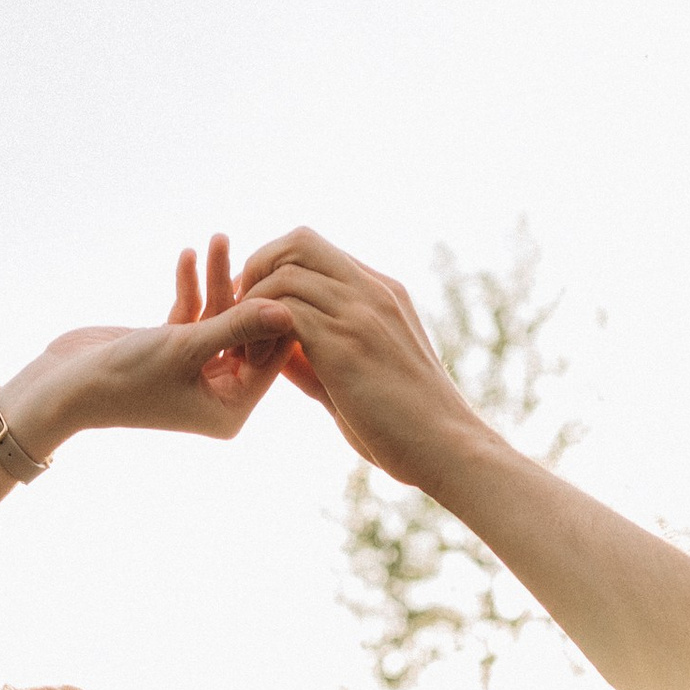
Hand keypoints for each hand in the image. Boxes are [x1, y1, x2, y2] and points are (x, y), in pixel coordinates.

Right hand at [3, 236, 292, 456]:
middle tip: (246, 249)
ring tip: (216, 239)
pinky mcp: (172, 351)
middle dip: (243, 291)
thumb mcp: (186, 347)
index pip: (271, 359)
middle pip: (247, 336)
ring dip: (216, 280)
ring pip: (220, 320)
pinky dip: (190, 288)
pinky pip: (193, 314)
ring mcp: (196, 373)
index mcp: (230, 410)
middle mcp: (218, 396)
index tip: (279, 273)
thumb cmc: (126, 377)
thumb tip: (287, 311)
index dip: (277, 317)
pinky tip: (187, 256)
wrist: (65, 386)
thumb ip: (237, 326)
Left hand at [231, 228, 486, 488]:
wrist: (448, 448)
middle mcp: (371, 290)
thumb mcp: (360, 377)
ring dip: (253, 306)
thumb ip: (319, 356)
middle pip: (297, 241)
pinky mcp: (346, 342)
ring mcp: (360, 312)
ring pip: (285, 272)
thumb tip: (277, 348)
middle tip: (241, 317)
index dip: (275, 270)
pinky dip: (259, 332)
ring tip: (246, 351)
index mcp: (381, 292)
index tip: (256, 310)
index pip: (314, 250)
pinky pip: (285, 310)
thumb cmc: (408, 427)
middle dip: (258, 271)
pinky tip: (255, 367)